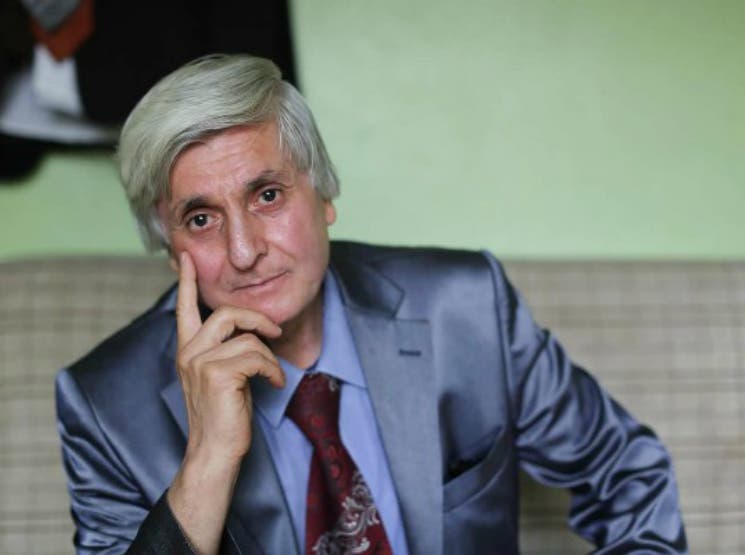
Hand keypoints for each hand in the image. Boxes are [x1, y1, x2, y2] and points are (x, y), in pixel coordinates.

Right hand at [175, 251, 284, 462]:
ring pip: (247, 337)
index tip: (186, 257)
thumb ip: (225, 350)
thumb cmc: (224, 415)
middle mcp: (188, 352)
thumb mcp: (220, 376)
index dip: (186, 281)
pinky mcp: (217, 374)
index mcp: (187, 350)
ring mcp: (200, 363)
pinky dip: (272, 370)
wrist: (215, 452)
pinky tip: (272, 384)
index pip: (183, 308)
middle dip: (256, 318)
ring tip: (271, 376)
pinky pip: (257, 356)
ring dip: (269, 356)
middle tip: (275, 330)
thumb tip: (250, 331)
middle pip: (225, 312)